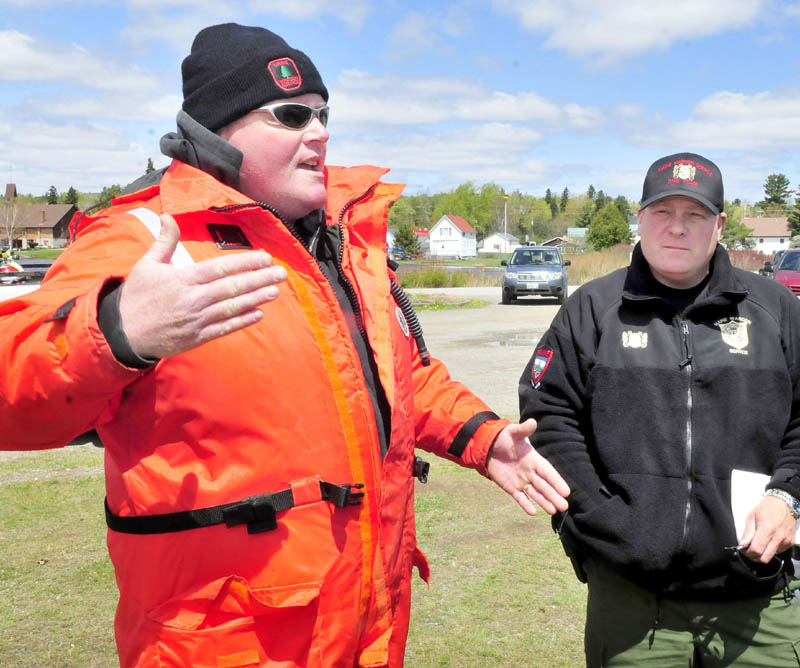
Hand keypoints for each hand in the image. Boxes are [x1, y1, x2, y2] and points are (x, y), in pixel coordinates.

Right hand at [119, 213, 286, 358]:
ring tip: (275, 291)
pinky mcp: (197, 337)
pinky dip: (242, 321)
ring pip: (233, 307)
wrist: (123, 332)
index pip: (221, 267)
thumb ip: (164, 241)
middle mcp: (194, 298)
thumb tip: (168, 216)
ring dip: (256, 299)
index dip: (246, 262)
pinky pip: (225, 328)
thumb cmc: (136, 296)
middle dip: (259, 279)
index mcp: (184, 278)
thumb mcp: (147, 264)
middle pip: (233, 287)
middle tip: (281, 273)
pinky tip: (258, 314)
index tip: (265, 257)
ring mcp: (197, 319)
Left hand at [486, 418, 569, 515]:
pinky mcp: (511, 487)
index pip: (548, 472)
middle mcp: (530, 472)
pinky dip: (525, 504)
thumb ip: (523, 429)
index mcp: (534, 459)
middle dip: (554, 496)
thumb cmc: (504, 438)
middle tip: (565, 507)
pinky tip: (532, 512)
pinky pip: (519, 497)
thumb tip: (532, 422)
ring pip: (535, 494)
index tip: (566, 491)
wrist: (488, 447)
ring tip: (554, 511)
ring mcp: (521, 481)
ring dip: (544, 502)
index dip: (557, 481)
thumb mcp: (513, 432)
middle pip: (544, 486)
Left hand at [739, 495, 796, 562]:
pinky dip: (771, 549)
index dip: (747, 553)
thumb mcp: (751, 516)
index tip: (743, 550)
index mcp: (767, 530)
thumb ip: (747, 533)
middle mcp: (778, 537)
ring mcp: (785, 541)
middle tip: (749, 550)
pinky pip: (778, 551)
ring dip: (763, 553)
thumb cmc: (767, 507)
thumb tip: (742, 545)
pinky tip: (767, 540)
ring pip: (771, 556)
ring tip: (758, 543)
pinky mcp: (790, 542)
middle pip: (764, 558)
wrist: (783, 503)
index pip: (756, 551)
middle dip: (754, 557)